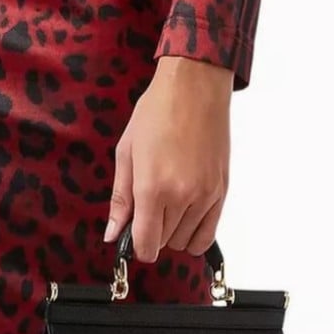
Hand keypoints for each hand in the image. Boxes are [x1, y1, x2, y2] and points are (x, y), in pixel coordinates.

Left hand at [104, 57, 232, 261]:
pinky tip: (186, 217)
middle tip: (149, 209)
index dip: (137, 247)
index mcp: (152, 187)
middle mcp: (181, 196)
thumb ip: (119, 200)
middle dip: (153, 234)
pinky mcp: (221, 191)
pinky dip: (195, 234)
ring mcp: (205, 195)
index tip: (134, 238)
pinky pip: (208, 234)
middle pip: (165, 244)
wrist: (195, 86)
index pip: (147, 244)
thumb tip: (112, 234)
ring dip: (174, 233)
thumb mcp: (126, 154)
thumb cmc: (158, 112)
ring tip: (168, 205)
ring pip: (186, 241)